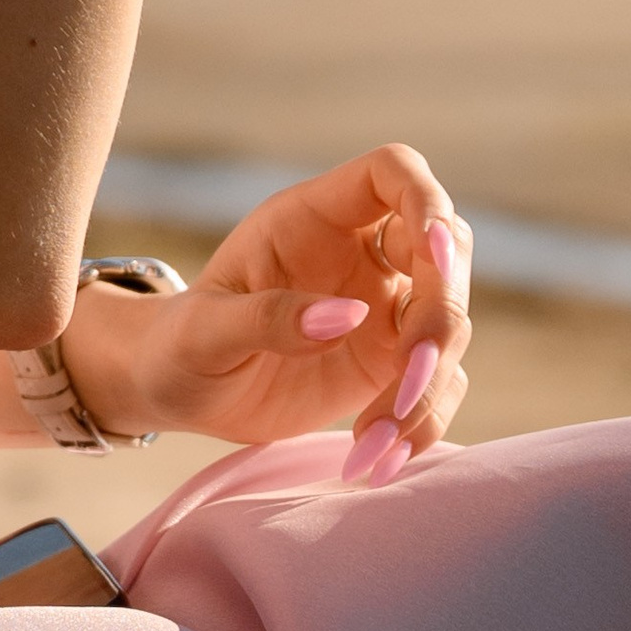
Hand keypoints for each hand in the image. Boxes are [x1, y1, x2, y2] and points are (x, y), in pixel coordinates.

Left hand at [58, 144, 472, 478]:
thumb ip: (267, 318)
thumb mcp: (204, 332)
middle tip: (409, 376)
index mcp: (312, 220)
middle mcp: (359, 254)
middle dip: (441, 313)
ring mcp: (382, 308)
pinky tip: (380, 457)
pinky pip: (438, 382)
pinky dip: (424, 421)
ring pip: (449, 323)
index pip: (393, 173)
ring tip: (375, 442)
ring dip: (428, 384)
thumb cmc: (180, 344)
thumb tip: (349, 315)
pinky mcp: (390, 363)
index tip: (435, 255)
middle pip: (445, 250)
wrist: (180, 390)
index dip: (426, 201)